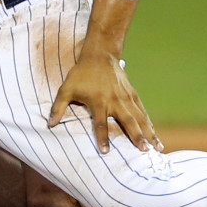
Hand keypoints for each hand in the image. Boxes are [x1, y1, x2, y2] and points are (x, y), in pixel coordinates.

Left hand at [47, 51, 162, 154]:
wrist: (100, 54)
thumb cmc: (81, 74)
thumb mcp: (66, 89)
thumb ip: (58, 107)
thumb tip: (50, 124)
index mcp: (98, 101)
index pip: (100, 123)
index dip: (102, 138)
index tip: (106, 152)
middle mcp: (115, 101)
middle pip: (127, 121)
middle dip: (136, 136)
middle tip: (144, 150)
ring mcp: (125, 97)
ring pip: (139, 117)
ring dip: (149, 132)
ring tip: (157, 147)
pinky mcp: (132, 93)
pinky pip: (142, 110)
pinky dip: (148, 121)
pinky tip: (154, 133)